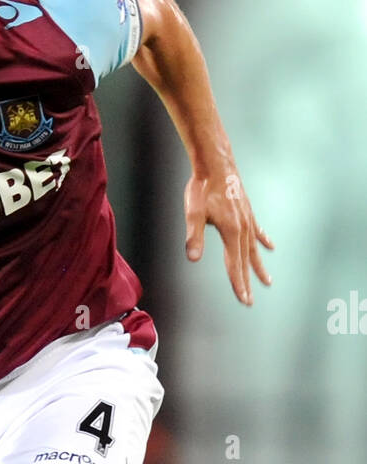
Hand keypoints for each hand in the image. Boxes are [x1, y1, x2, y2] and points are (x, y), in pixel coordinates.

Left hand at [184, 168, 273, 305]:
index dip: (238, 284)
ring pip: (254, 249)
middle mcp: (243, 228)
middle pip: (245, 261)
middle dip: (247, 282)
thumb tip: (193, 259)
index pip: (234, 264)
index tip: (245, 300)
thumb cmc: (202, 187)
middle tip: (250, 301)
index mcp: (232, 231)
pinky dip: (263, 241)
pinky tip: (270, 247)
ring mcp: (247, 219)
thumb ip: (194, 237)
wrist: (215, 162)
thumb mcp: (194, 213)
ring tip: (267, 281)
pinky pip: (257, 231)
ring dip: (258, 266)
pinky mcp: (247, 211)